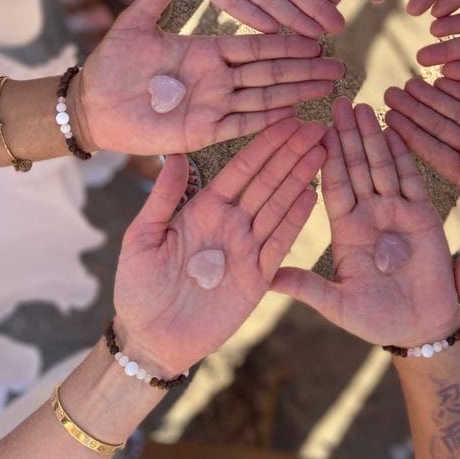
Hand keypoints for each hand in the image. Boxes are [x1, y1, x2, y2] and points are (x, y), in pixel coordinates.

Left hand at [75, 0, 342, 153]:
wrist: (90, 104)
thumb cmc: (110, 65)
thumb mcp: (135, 24)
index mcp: (206, 52)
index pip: (255, 46)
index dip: (286, 42)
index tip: (316, 37)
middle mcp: (216, 79)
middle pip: (270, 72)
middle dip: (305, 69)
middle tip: (340, 65)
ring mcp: (212, 106)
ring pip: (264, 98)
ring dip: (297, 92)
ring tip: (329, 87)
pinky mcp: (201, 131)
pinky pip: (242, 124)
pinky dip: (268, 120)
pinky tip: (296, 113)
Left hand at [113, 118, 325, 375]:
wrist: (150, 339)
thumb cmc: (137, 288)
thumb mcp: (142, 237)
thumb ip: (163, 198)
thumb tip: (175, 155)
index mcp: (204, 209)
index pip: (241, 169)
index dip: (264, 144)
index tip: (286, 119)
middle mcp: (230, 223)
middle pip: (267, 181)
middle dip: (292, 153)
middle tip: (317, 127)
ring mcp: (246, 248)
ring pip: (279, 205)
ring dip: (300, 177)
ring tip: (322, 151)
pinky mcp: (258, 277)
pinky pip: (280, 242)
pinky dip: (296, 219)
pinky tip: (312, 194)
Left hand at [272, 98, 459, 347]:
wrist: (420, 330)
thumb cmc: (376, 320)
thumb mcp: (336, 304)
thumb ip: (306, 286)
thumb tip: (266, 280)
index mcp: (346, 230)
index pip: (332, 184)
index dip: (324, 157)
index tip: (312, 127)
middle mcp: (369, 215)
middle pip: (355, 167)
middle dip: (347, 135)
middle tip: (338, 101)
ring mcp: (396, 212)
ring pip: (381, 166)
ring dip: (373, 138)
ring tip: (364, 107)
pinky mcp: (423, 216)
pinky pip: (411, 180)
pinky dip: (403, 155)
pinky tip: (395, 131)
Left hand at [384, 78, 459, 292]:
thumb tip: (450, 291)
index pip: (436, 157)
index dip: (411, 143)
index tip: (386, 129)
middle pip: (441, 130)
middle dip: (415, 114)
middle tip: (386, 95)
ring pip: (459, 114)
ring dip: (433, 99)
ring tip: (408, 83)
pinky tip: (443, 79)